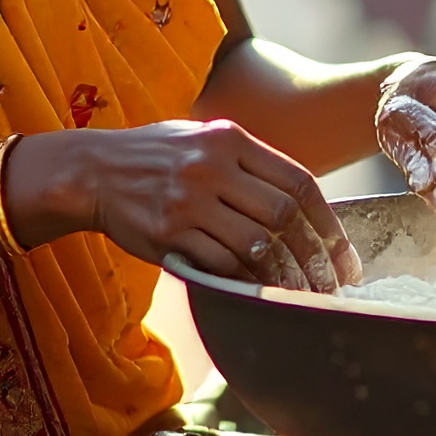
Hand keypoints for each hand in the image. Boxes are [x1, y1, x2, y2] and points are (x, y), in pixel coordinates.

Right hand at [13, 119, 357, 291]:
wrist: (92, 170)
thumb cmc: (156, 157)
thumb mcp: (204, 139)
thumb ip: (249, 164)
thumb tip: (302, 202)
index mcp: (231, 139)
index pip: (299, 182)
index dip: (329, 225)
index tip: (344, 257)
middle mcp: (213, 166)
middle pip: (284, 216)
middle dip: (316, 258)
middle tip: (331, 287)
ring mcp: (189, 200)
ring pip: (257, 244)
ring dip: (285, 276)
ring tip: (301, 296)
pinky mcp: (167, 232)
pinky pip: (221, 263)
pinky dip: (246, 281)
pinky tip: (260, 293)